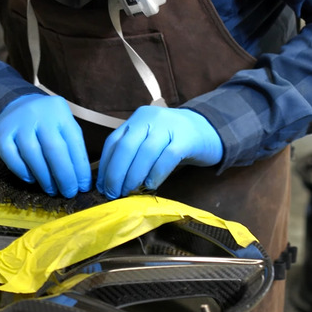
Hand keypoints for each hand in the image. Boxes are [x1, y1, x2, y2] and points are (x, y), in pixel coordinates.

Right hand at [0, 94, 90, 196]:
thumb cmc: (45, 122)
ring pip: (32, 154)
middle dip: (64, 175)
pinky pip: (12, 158)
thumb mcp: (62, 124)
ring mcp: (17, 123)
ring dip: (44, 177)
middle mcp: (38, 113)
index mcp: (59, 111)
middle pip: (53, 148)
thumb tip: (80, 178)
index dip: (80, 168)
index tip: (83, 186)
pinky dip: (23, 172)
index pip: (73, 142)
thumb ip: (72, 145)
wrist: (14, 106)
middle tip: (69, 192)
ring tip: (52, 190)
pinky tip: (32, 179)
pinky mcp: (1, 134)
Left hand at [96, 106, 222, 198]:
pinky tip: (150, 185)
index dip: (105, 165)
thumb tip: (111, 181)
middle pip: (125, 147)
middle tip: (112, 193)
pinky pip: (167, 157)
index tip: (101, 186)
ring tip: (128, 192)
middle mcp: (150, 118)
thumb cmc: (174, 140)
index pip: (113, 142)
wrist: (211, 129)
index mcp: (136, 119)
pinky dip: (156, 173)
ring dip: (133, 176)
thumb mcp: (150, 140)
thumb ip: (133, 154)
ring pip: (145, 152)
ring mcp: (169, 126)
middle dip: (115, 173)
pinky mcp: (186, 138)